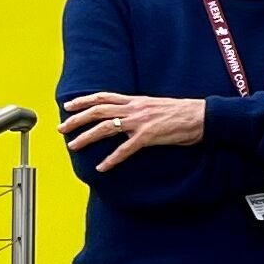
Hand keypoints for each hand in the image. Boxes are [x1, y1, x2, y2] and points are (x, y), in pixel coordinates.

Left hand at [59, 93, 207, 172]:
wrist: (202, 116)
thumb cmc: (182, 112)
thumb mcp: (156, 105)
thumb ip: (139, 109)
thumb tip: (125, 116)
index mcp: (135, 100)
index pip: (103, 97)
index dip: (83, 100)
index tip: (68, 106)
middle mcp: (134, 108)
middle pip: (97, 111)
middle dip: (76, 120)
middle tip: (62, 129)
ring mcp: (140, 122)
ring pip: (105, 128)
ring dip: (86, 137)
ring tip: (73, 146)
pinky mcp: (149, 137)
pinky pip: (125, 149)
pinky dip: (112, 159)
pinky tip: (102, 167)